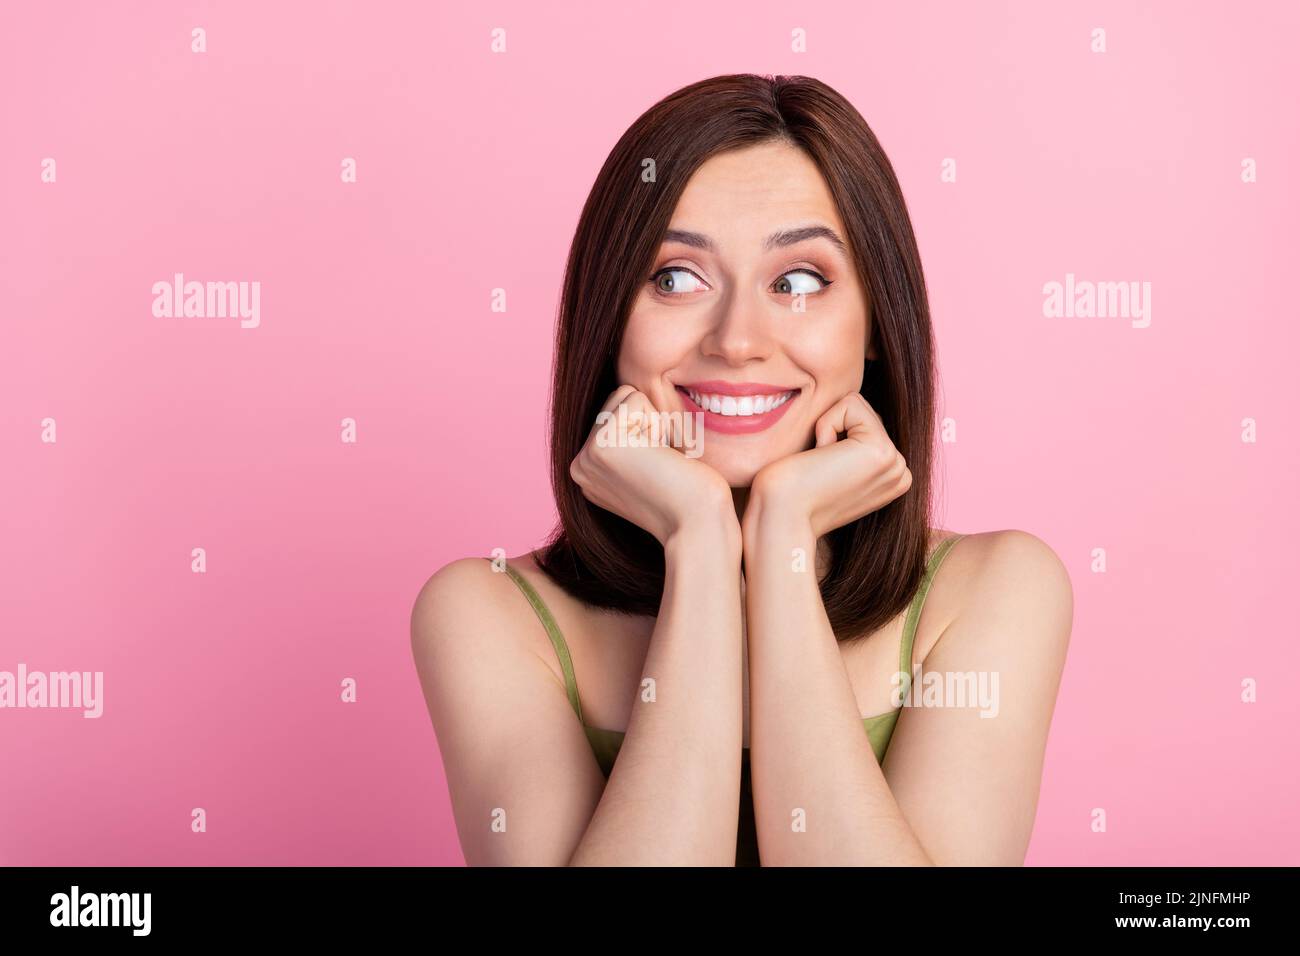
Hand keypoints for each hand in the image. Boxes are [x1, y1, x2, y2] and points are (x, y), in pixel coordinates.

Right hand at [569, 385, 737, 545]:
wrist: (697, 522)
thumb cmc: (688, 494)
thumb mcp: (648, 465)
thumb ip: (628, 438)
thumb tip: (628, 396)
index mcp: (589, 471)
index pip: (616, 413)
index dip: (648, 430)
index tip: (657, 469)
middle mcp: (581, 466)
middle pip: (617, 399)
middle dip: (650, 421)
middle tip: (661, 463)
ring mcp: (586, 456)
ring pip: (625, 395)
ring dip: (655, 422)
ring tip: (660, 460)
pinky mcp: (601, 445)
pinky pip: (635, 399)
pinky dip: (659, 424)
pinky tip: (661, 457)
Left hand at [744, 392, 911, 538]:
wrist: (781, 515)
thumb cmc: (791, 492)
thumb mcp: (832, 467)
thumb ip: (851, 446)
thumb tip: (849, 410)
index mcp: (891, 477)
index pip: (863, 422)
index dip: (832, 434)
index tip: (822, 472)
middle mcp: (900, 472)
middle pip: (862, 411)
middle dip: (831, 429)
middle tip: (819, 469)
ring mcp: (895, 464)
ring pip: (856, 405)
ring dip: (827, 429)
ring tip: (820, 466)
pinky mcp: (881, 450)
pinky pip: (850, 403)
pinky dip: (825, 425)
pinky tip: (821, 458)